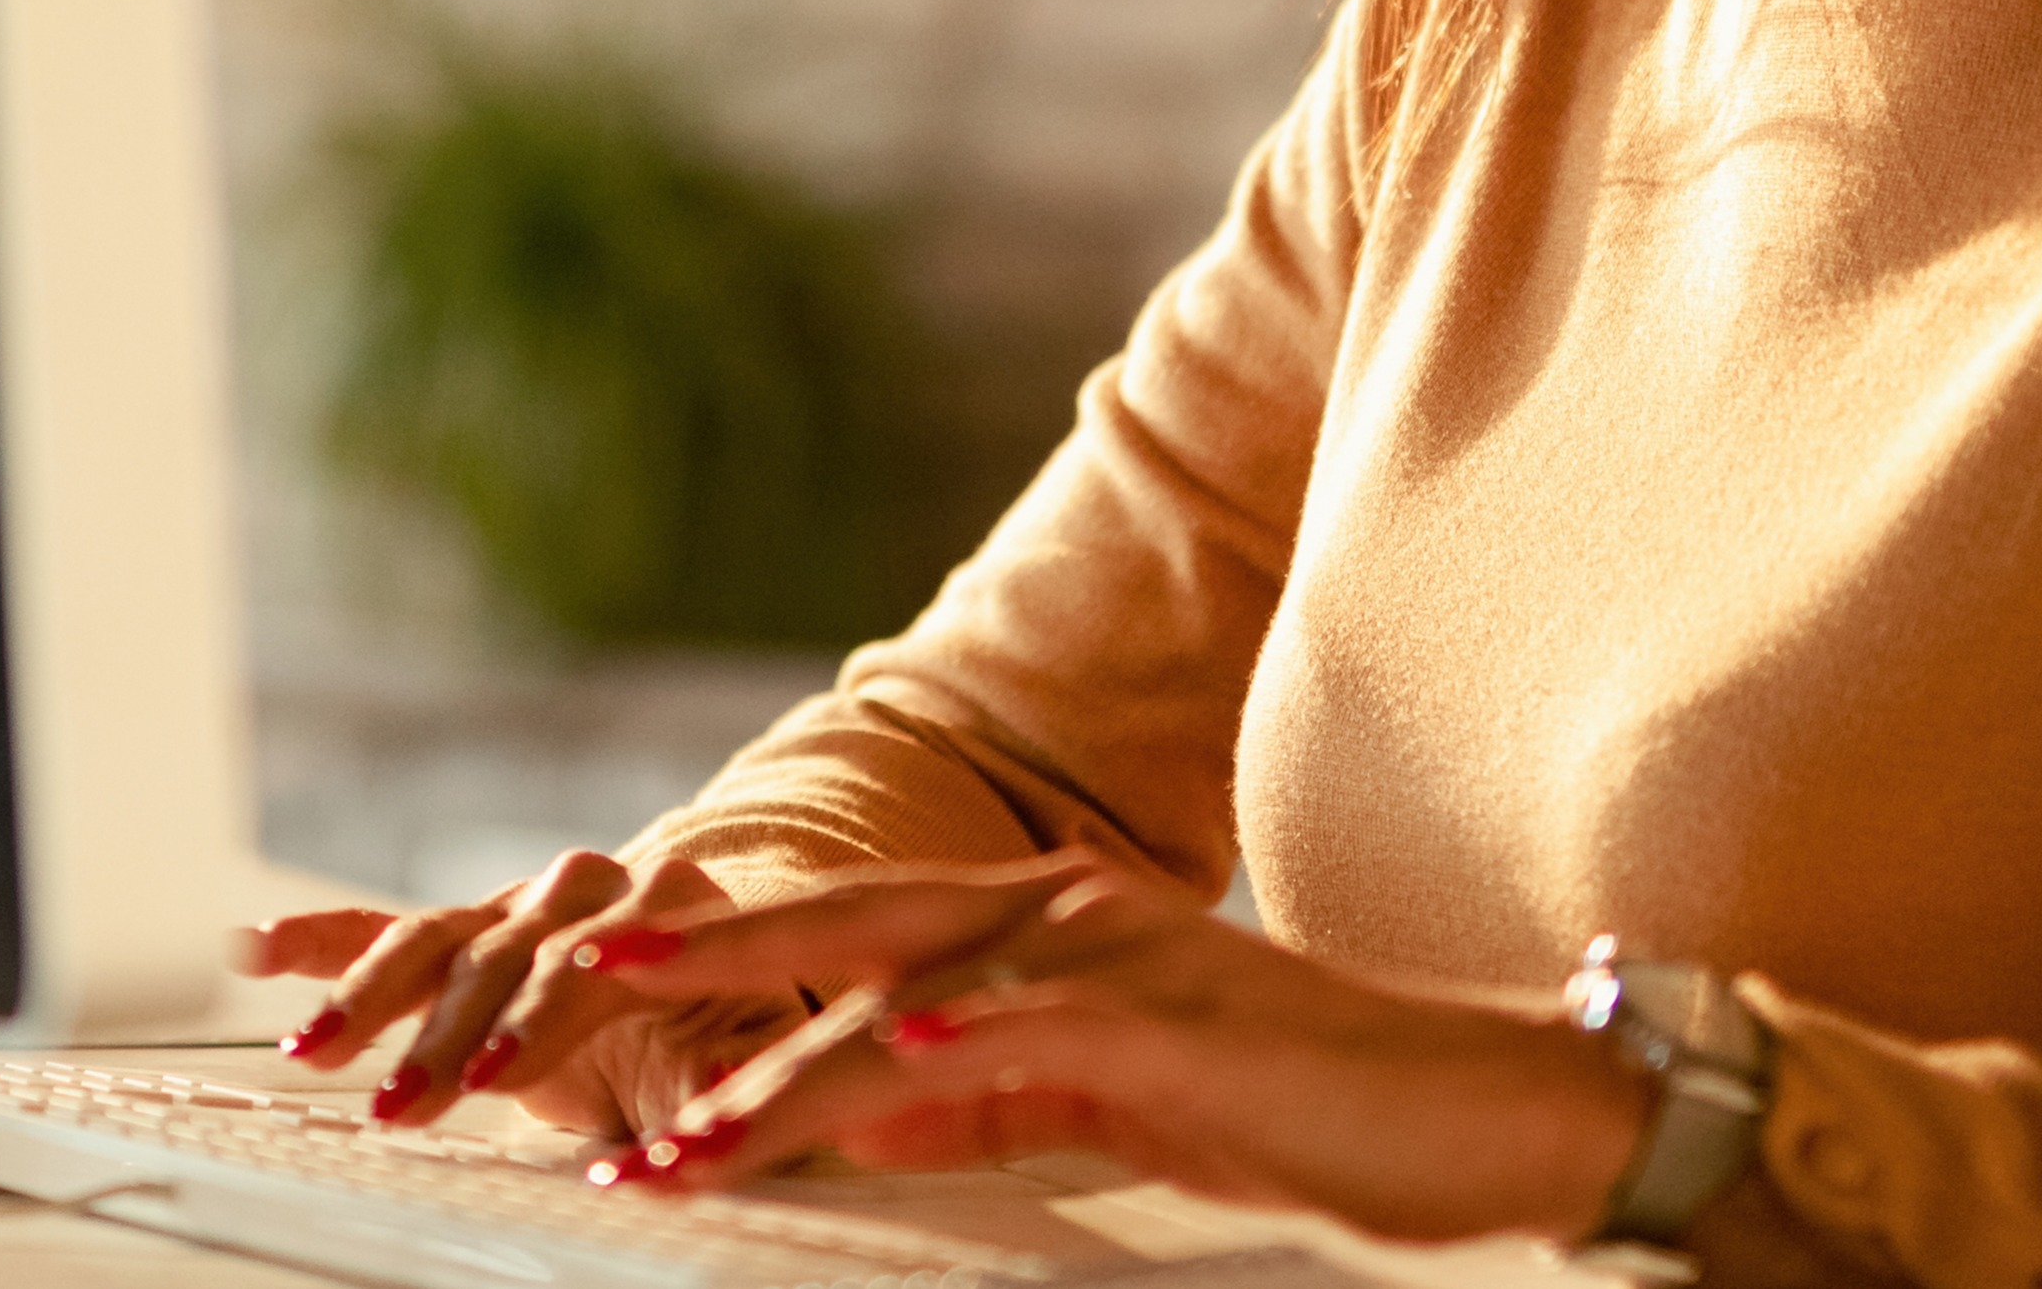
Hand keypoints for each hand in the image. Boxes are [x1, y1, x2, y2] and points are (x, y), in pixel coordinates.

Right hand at [232, 850, 791, 1135]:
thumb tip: (716, 1103)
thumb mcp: (754, 1059)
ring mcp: (517, 905)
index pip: (591, 959)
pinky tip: (253, 949)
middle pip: (502, 954)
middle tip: (403, 1102)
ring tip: (320, 1055)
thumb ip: (734, 1076)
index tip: (494, 1074)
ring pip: (436, 940)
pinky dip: (318, 938)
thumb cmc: (732, 1034)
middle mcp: (588, 888)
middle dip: (446, 1033)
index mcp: (671, 908)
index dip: (540, 1020)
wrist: (711, 986)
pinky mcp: (465, 933)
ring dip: (371, 999)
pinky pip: (383, 928)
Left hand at [570, 854, 1654, 1243]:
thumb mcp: (1098, 1110)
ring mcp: (1109, 953)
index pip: (839, 931)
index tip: (586, 987)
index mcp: (1034, 927)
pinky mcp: (1164, 1015)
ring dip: (771, 1066)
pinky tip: (854, 1074)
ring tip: (668, 1131)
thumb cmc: (1302, 1113)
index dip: (712, 953)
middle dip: (691, 959)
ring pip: (897, 994)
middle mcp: (1055, 911)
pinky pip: (1015, 1038)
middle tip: (558, 986)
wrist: (1483, 1114)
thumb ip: (970, 1105)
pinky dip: (925, 1056)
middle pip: (833, 921)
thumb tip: (836, 1122)